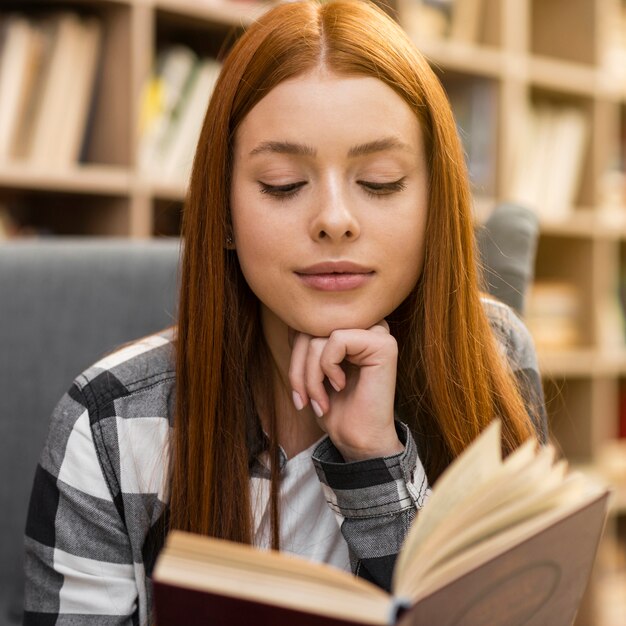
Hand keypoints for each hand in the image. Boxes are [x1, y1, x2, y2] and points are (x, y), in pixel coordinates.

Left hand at [288, 320, 403, 461]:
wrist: (357, 440)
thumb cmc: (336, 409)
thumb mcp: (311, 370)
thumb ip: (306, 343)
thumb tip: (292, 321)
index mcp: (353, 329)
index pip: (309, 323)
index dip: (295, 355)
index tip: (298, 391)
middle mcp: (367, 326)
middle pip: (312, 327)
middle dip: (298, 368)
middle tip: (302, 400)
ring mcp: (377, 332)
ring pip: (321, 335)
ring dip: (310, 374)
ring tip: (318, 401)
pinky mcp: (383, 343)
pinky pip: (337, 339)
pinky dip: (328, 367)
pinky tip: (339, 386)